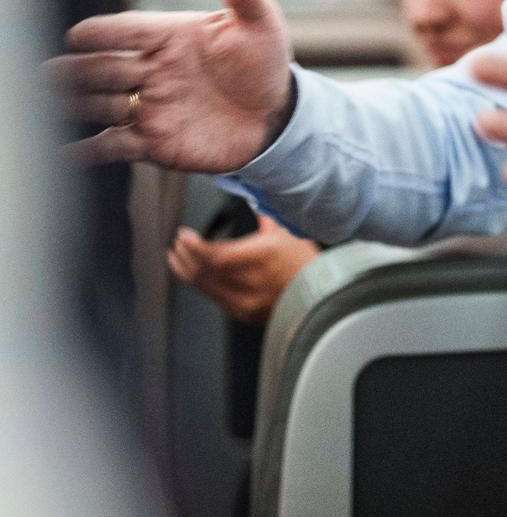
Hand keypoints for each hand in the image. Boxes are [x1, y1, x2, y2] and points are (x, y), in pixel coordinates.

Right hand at [48, 0, 294, 170]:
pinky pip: (111, 145)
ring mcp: (148, 105)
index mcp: (169, 35)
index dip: (103, 32)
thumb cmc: (264, 62)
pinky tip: (66, 152)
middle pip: (104, 67)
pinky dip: (87, 150)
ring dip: (81, 105)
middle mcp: (150, 69)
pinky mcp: (152, 142)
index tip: (78, 35)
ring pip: (100, 104)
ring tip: (57, 106)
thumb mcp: (258, 20)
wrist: (276, 117)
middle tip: (55, 75)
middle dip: (82, 71)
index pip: (128, 29)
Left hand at [168, 215, 320, 324]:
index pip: (214, 254)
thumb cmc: (308, 265)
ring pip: (204, 286)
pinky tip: (193, 275)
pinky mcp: (243, 313)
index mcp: (261, 257)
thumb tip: (254, 203)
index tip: (184, 235)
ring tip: (176, 257)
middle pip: (204, 270)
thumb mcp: (288, 234)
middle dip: (185, 255)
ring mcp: (245, 302)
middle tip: (178, 243)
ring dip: (186, 270)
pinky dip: (200, 284)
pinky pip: (213, 297)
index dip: (193, 245)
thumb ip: (265, 219)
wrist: (321, 296)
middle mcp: (251, 282)